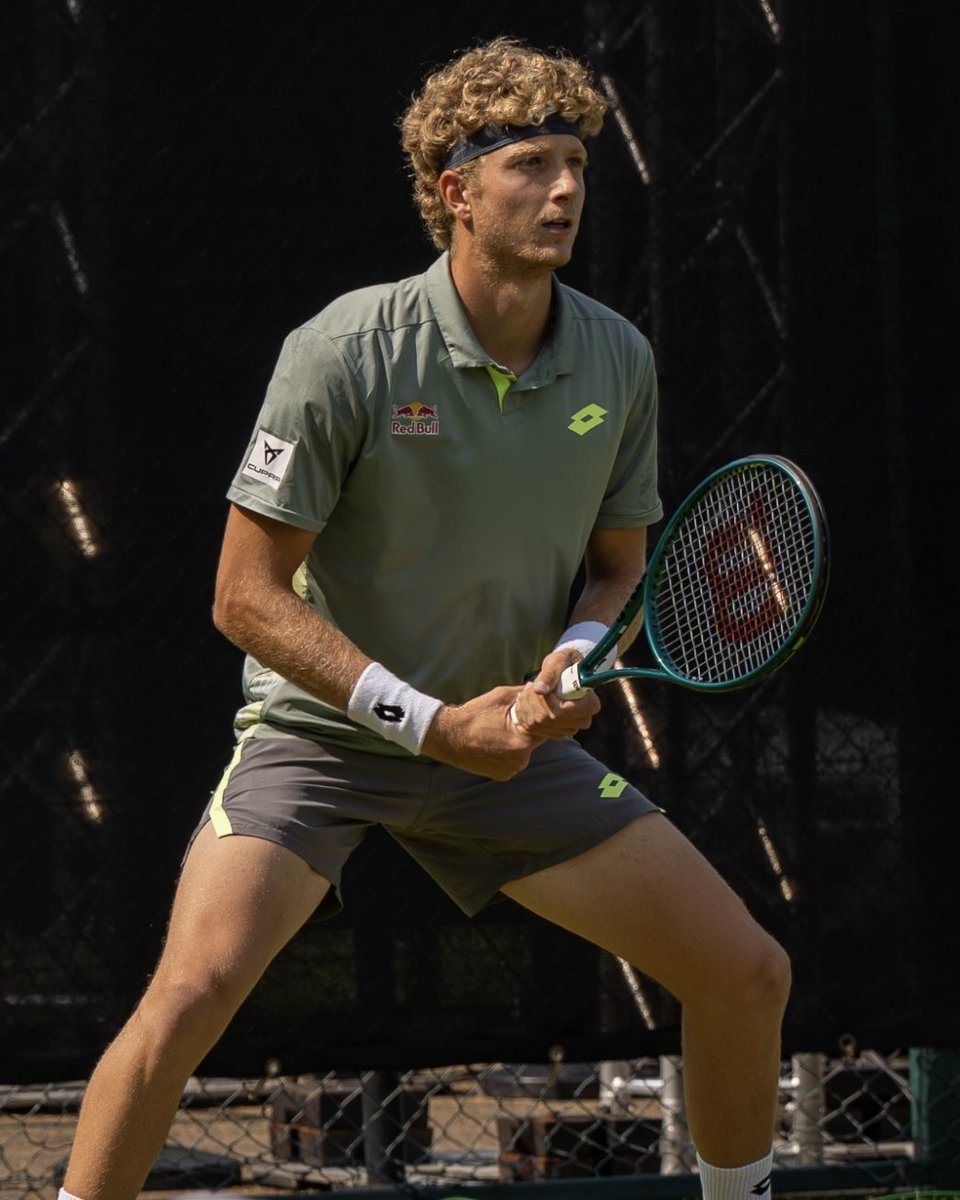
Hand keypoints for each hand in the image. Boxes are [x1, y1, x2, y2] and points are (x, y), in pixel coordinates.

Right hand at [421, 686, 544, 780]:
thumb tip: (539, 688)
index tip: (533, 710)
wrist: (447, 737)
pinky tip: (496, 743)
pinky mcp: (503, 776)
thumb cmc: (473, 715)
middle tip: (513, 720)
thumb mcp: (500, 697)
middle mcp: (520, 760)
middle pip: (536, 740)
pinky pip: (514, 761)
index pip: (546, 727)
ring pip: (525, 751)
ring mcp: (511, 770)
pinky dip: (509, 753)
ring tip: (502, 731)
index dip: (541, 717)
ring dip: (519, 741)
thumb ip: (524, 693)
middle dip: (529, 729)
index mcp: (522, 741)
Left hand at [509, 648, 600, 737]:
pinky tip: (527, 701)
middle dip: (533, 701)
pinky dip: (526, 713)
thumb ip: (549, 674)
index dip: (547, 700)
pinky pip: (535, 728)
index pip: (564, 711)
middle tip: (529, 684)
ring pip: (539, 724)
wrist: (563, 672)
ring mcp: (570, 728)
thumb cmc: (564, 663)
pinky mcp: (558, 732)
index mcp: (590, 703)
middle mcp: (583, 720)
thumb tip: (539, 689)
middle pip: (549, 719)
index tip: (538, 685)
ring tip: (528, 690)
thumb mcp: (558, 662)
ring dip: (527, 705)